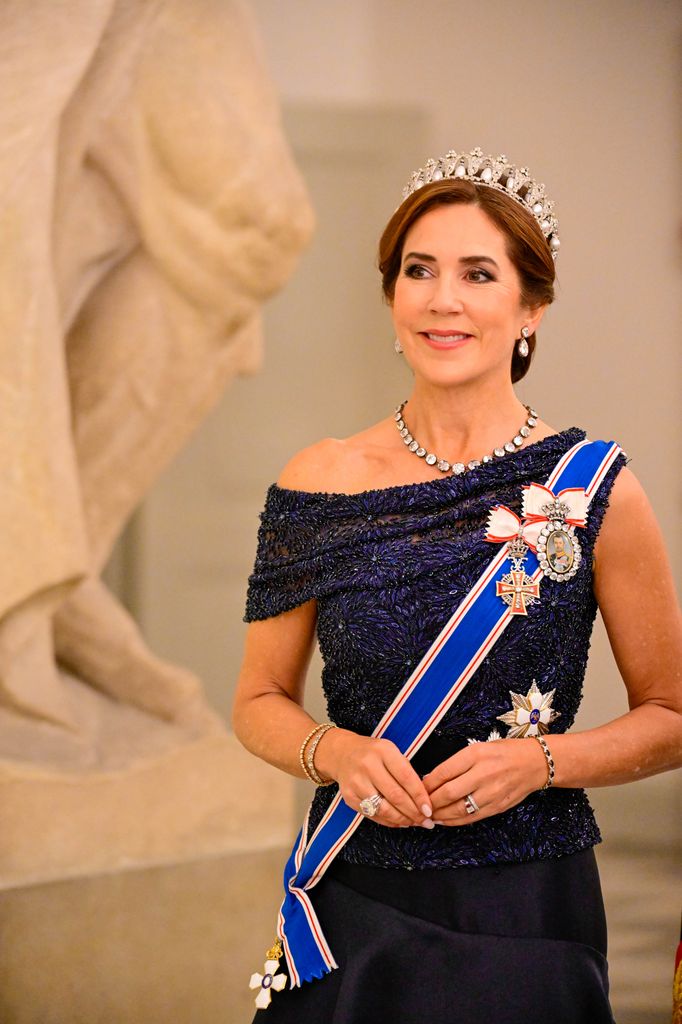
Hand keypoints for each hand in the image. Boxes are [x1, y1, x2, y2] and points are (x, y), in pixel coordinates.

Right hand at [316, 729, 434, 828]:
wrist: (342, 754)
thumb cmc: (373, 754)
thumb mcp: (391, 753)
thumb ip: (406, 773)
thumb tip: (424, 801)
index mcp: (383, 751)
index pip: (406, 777)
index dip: (420, 796)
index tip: (430, 809)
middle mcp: (368, 765)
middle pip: (395, 795)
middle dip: (413, 812)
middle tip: (425, 821)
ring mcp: (356, 782)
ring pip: (383, 808)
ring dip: (402, 819)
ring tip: (414, 822)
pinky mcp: (349, 796)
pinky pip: (372, 814)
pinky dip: (388, 821)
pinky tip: (399, 822)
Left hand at [422, 737, 547, 824]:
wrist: (535, 763)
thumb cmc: (504, 752)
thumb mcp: (478, 748)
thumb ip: (456, 763)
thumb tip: (432, 778)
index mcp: (475, 754)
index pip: (444, 771)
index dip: (427, 783)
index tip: (417, 788)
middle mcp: (483, 773)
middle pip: (449, 792)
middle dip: (430, 802)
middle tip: (419, 806)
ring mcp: (492, 792)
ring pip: (459, 809)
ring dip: (440, 815)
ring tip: (429, 816)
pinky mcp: (498, 806)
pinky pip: (472, 817)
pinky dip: (456, 821)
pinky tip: (445, 820)